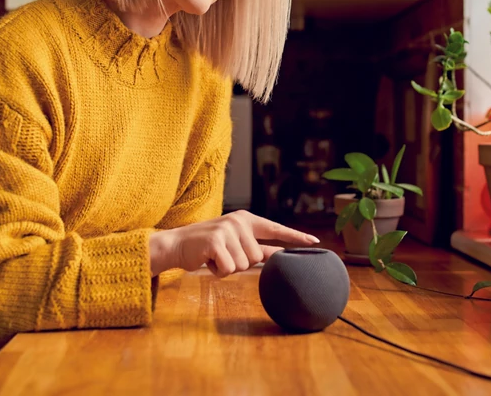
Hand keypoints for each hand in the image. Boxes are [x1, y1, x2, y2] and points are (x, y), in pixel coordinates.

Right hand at [149, 210, 319, 277]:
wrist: (175, 245)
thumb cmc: (206, 247)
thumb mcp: (234, 242)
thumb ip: (255, 247)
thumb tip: (281, 256)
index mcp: (246, 220)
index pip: (276, 229)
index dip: (296, 237)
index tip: (315, 242)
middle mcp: (239, 221)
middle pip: (257, 258)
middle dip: (239, 263)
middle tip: (222, 255)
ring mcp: (227, 230)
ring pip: (243, 266)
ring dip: (228, 268)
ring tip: (214, 257)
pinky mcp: (216, 241)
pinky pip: (229, 270)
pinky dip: (218, 272)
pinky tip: (208, 261)